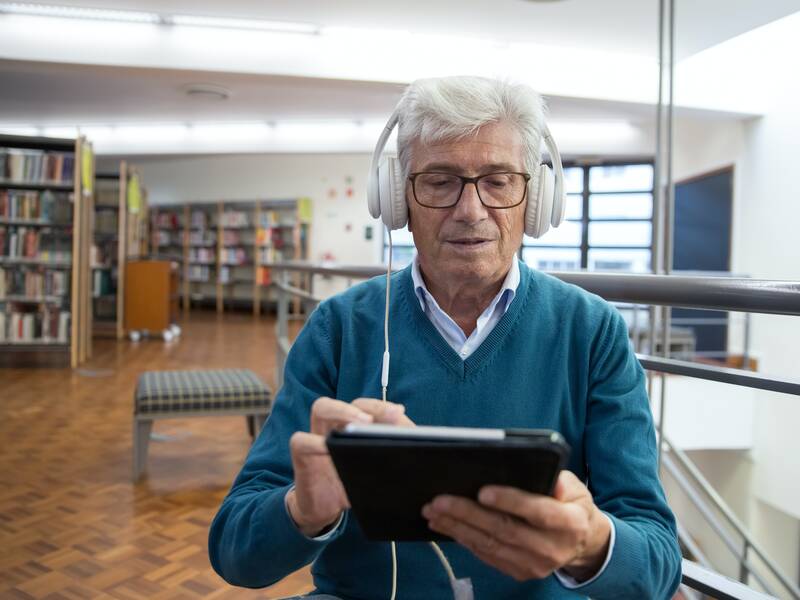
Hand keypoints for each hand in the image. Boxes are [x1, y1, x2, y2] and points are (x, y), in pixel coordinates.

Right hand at [287, 397, 413, 536]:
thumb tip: (416, 441)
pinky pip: (301, 441)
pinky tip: (328, 450)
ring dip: (341, 412)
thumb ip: (393, 448)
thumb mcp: (378, 465)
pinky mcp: (302, 456)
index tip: (399, 413)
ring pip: (321, 408)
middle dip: (361, 406)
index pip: (367, 405)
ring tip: (359, 425)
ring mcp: (317, 435)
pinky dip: (314, 443)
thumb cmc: (356, 480)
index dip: (382, 407)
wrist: (328, 508)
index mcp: (355, 423)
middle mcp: (336, 423)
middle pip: (351, 397)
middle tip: (375, 419)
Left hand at [422, 470, 610, 581]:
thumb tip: (534, 469)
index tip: (483, 491)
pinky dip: (464, 539)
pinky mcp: (520, 572)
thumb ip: (558, 479)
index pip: (538, 512)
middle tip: (440, 500)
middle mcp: (552, 548)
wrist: (582, 543)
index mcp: (570, 523)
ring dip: (457, 527)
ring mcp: (535, 565)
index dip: (511, 501)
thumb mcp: (575, 487)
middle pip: (505, 530)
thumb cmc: (571, 505)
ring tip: (433, 511)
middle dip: (468, 513)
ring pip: (490, 545)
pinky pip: (487, 555)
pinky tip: (446, 525)